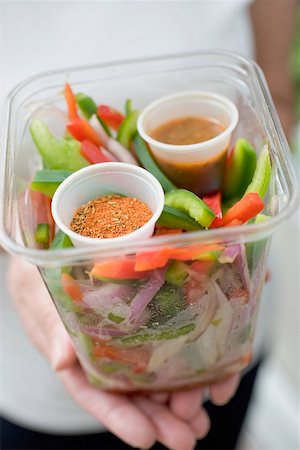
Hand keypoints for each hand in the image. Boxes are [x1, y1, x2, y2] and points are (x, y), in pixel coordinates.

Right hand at [7, 257, 239, 449]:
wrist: (51, 252)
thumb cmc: (38, 279)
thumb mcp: (38, 297)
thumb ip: (52, 328)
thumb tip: (63, 359)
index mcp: (73, 356)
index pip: (94, 394)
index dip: (119, 417)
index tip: (145, 438)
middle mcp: (101, 354)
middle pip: (129, 394)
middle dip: (158, 418)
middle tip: (187, 437)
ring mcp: (121, 339)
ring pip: (150, 376)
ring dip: (175, 401)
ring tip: (200, 421)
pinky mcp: (140, 321)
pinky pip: (163, 345)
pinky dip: (183, 364)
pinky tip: (205, 379)